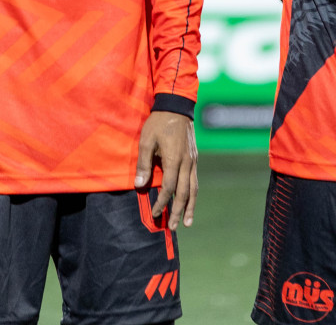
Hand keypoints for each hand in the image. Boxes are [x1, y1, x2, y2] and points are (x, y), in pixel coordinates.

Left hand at [135, 111, 197, 228]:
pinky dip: (193, 194)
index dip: (162, 202)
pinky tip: (190, 201)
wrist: (176, 107)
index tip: (156, 213)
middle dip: (178, 211)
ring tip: (188, 222)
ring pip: (193, 189)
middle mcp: (186, 163)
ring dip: (190, 207)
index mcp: (174, 160)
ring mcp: (192, 161)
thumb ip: (144, 164)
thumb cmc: (158, 123)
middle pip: (184, 193)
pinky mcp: (194, 158)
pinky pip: (195, 180)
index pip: (169, 188)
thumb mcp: (146, 141)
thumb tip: (140, 186)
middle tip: (173, 227)